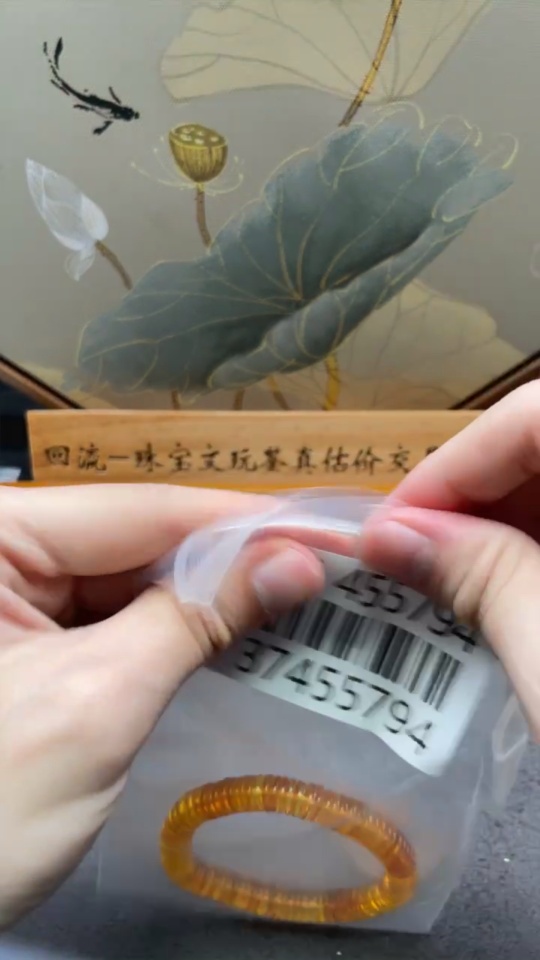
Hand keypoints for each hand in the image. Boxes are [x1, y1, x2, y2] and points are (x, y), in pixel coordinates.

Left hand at [0, 484, 322, 927]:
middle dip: (227, 561)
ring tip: (295, 597)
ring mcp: (5, 596)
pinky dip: (167, 630)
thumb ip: (196, 619)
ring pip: (124, 579)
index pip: (137, 509)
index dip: (240, 520)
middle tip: (324, 571)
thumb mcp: (99, 704)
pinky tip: (228, 631)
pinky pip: (106, 617)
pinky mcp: (19, 640)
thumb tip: (297, 560)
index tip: (327, 531)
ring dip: (204, 596)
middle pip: (132, 539)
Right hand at [361, 383, 539, 738]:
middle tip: (403, 560)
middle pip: (538, 443)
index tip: (389, 529)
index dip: (455, 461)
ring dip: (494, 525)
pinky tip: (497, 592)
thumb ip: (485, 581)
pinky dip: (528, 551)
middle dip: (466, 498)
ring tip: (441, 582)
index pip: (535, 414)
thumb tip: (386, 535)